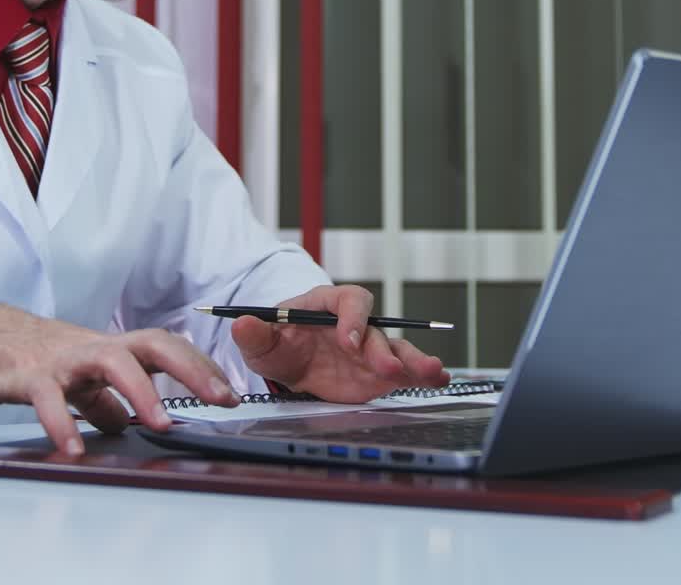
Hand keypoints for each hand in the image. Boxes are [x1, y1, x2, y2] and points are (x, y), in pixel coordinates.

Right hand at [0, 296, 240, 455]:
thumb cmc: (31, 356)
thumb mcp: (77, 380)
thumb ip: (104, 400)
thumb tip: (129, 423)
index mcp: (110, 350)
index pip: (165, 349)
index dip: (200, 367)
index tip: (230, 393)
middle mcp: (93, 348)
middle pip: (152, 345)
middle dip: (191, 368)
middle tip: (221, 397)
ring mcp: (62, 358)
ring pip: (110, 361)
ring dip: (140, 391)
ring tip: (162, 423)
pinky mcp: (27, 374)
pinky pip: (48, 397)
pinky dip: (62, 424)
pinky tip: (75, 450)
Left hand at [229, 284, 450, 402]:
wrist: (291, 365)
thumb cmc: (280, 343)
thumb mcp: (262, 342)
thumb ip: (254, 334)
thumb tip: (241, 323)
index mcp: (328, 305)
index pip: (348, 301)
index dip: (351, 319)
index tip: (347, 341)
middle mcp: (355, 324)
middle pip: (376, 329)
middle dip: (381, 348)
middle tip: (385, 368)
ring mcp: (371, 349)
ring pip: (397, 349)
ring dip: (415, 360)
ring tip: (433, 372)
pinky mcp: (380, 374)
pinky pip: (406, 371)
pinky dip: (424, 374)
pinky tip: (440, 379)